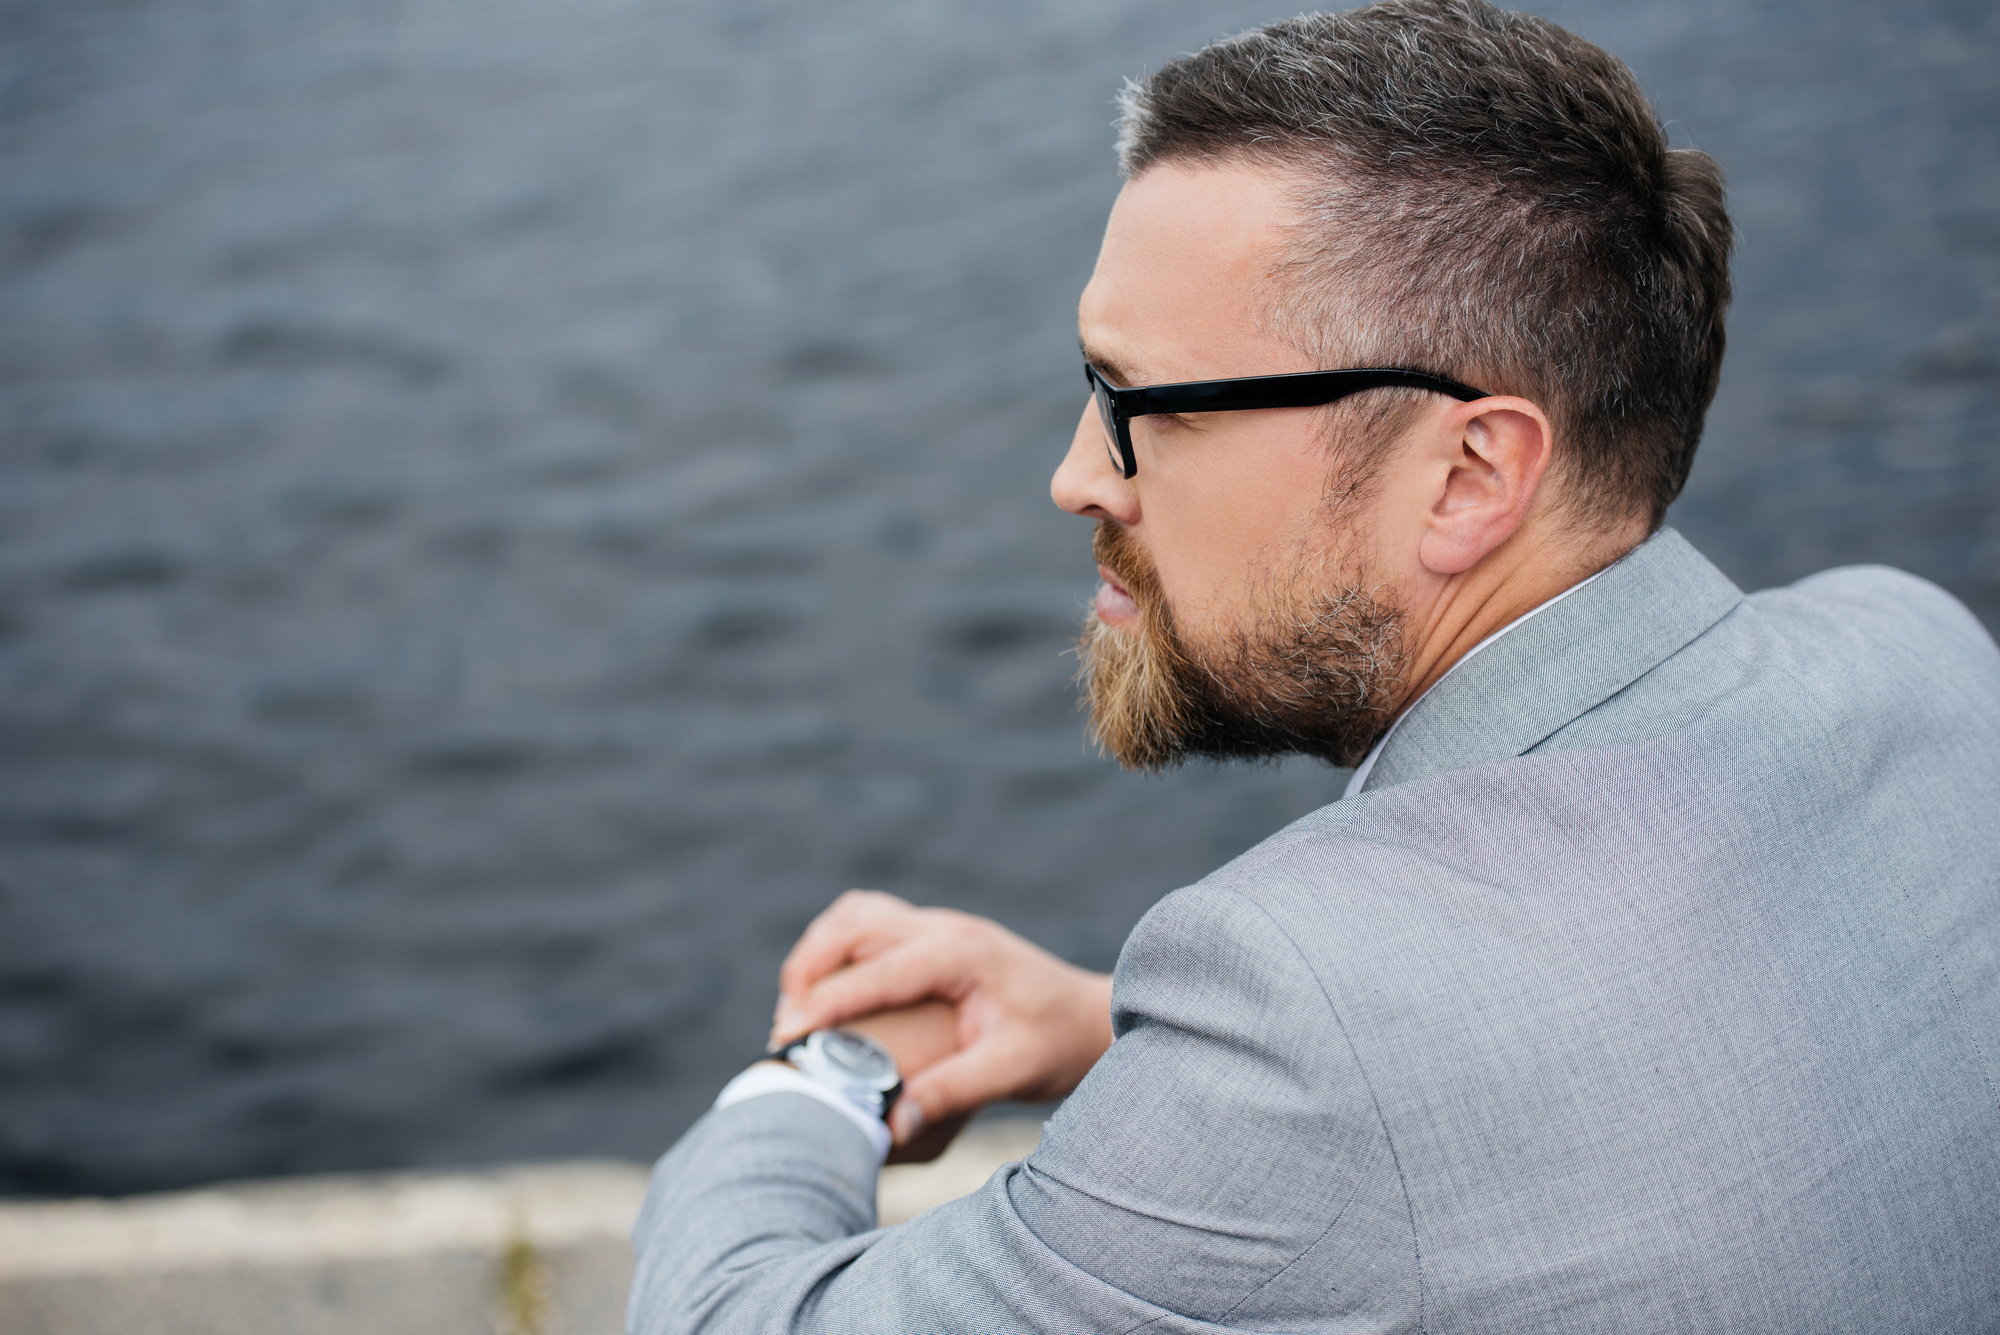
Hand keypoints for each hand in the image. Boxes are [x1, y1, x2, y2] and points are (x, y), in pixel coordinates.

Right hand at [771, 890, 1114, 1149]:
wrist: (1091, 1020)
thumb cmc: (1057, 1044)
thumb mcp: (1011, 1072)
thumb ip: (950, 1093)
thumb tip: (890, 1126)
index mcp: (960, 953)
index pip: (876, 970)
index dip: (824, 1001)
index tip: (786, 1035)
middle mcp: (944, 929)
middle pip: (852, 922)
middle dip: (807, 967)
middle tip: (786, 1023)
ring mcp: (938, 927)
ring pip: (856, 915)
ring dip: (819, 951)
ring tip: (800, 1006)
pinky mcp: (934, 939)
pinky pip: (870, 926)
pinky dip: (839, 951)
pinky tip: (834, 994)